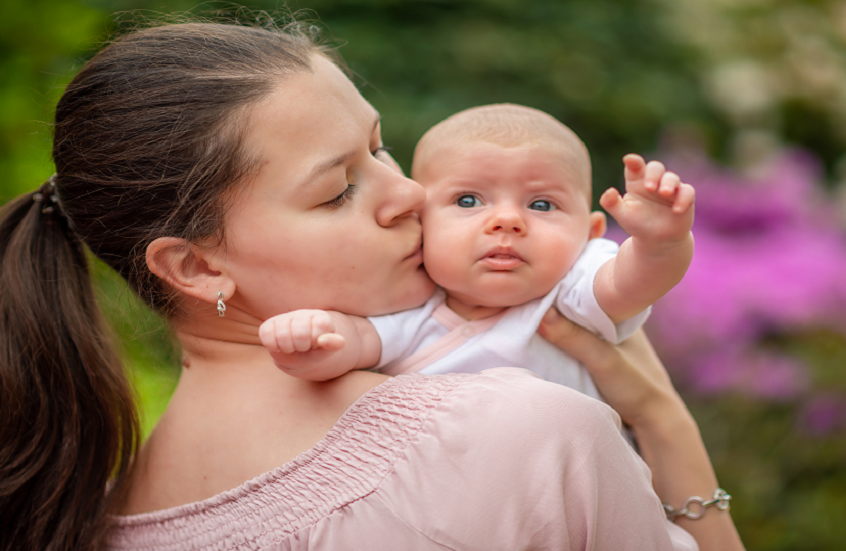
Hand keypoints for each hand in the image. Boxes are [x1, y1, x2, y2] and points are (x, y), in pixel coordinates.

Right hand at [259, 309, 345, 373]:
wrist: (299, 356)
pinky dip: (273, 346)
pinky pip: (266, 334)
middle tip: (303, 347)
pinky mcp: (269, 324)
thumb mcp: (327, 351)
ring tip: (293, 347)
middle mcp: (303, 314)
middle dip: (302, 346)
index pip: (319, 326)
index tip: (316, 344)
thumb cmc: (315, 352)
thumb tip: (329, 340)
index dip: (316, 341)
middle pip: (300, 333)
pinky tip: (280, 347)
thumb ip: (333, 345)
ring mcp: (285, 318)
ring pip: (282, 335)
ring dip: (288, 347)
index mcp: (320, 318)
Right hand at [538, 308, 745, 550]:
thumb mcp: (603, 360)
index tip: (531, 286)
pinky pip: (574, 339)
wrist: (658, 422)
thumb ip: (573, 337)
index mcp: (620, 309)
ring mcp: (608, 337)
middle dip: (551, 304)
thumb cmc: (637, 387)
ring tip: (523, 316)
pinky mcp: (601, 355)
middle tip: (521, 302)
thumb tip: (541, 314)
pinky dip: (560, 339)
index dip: (557, 286)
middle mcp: (614, 318)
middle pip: (575, 304)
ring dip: (553, 323)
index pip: (582, 287)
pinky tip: (541, 339)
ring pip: (573, 322)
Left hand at [599, 154, 694, 244]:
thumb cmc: (638, 224)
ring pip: (672, 177)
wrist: (658, 240)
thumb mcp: (622, 215)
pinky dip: (683, 198)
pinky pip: (687, 192)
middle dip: (653, 174)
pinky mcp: (684, 198)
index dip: (633, 161)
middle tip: (649, 187)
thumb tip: (608, 192)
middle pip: (656, 167)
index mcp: (636, 182)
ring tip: (664, 193)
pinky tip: (677, 210)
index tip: (629, 159)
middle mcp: (654, 182)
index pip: (635, 167)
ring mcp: (670, 189)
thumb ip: (612, 204)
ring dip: (668, 183)